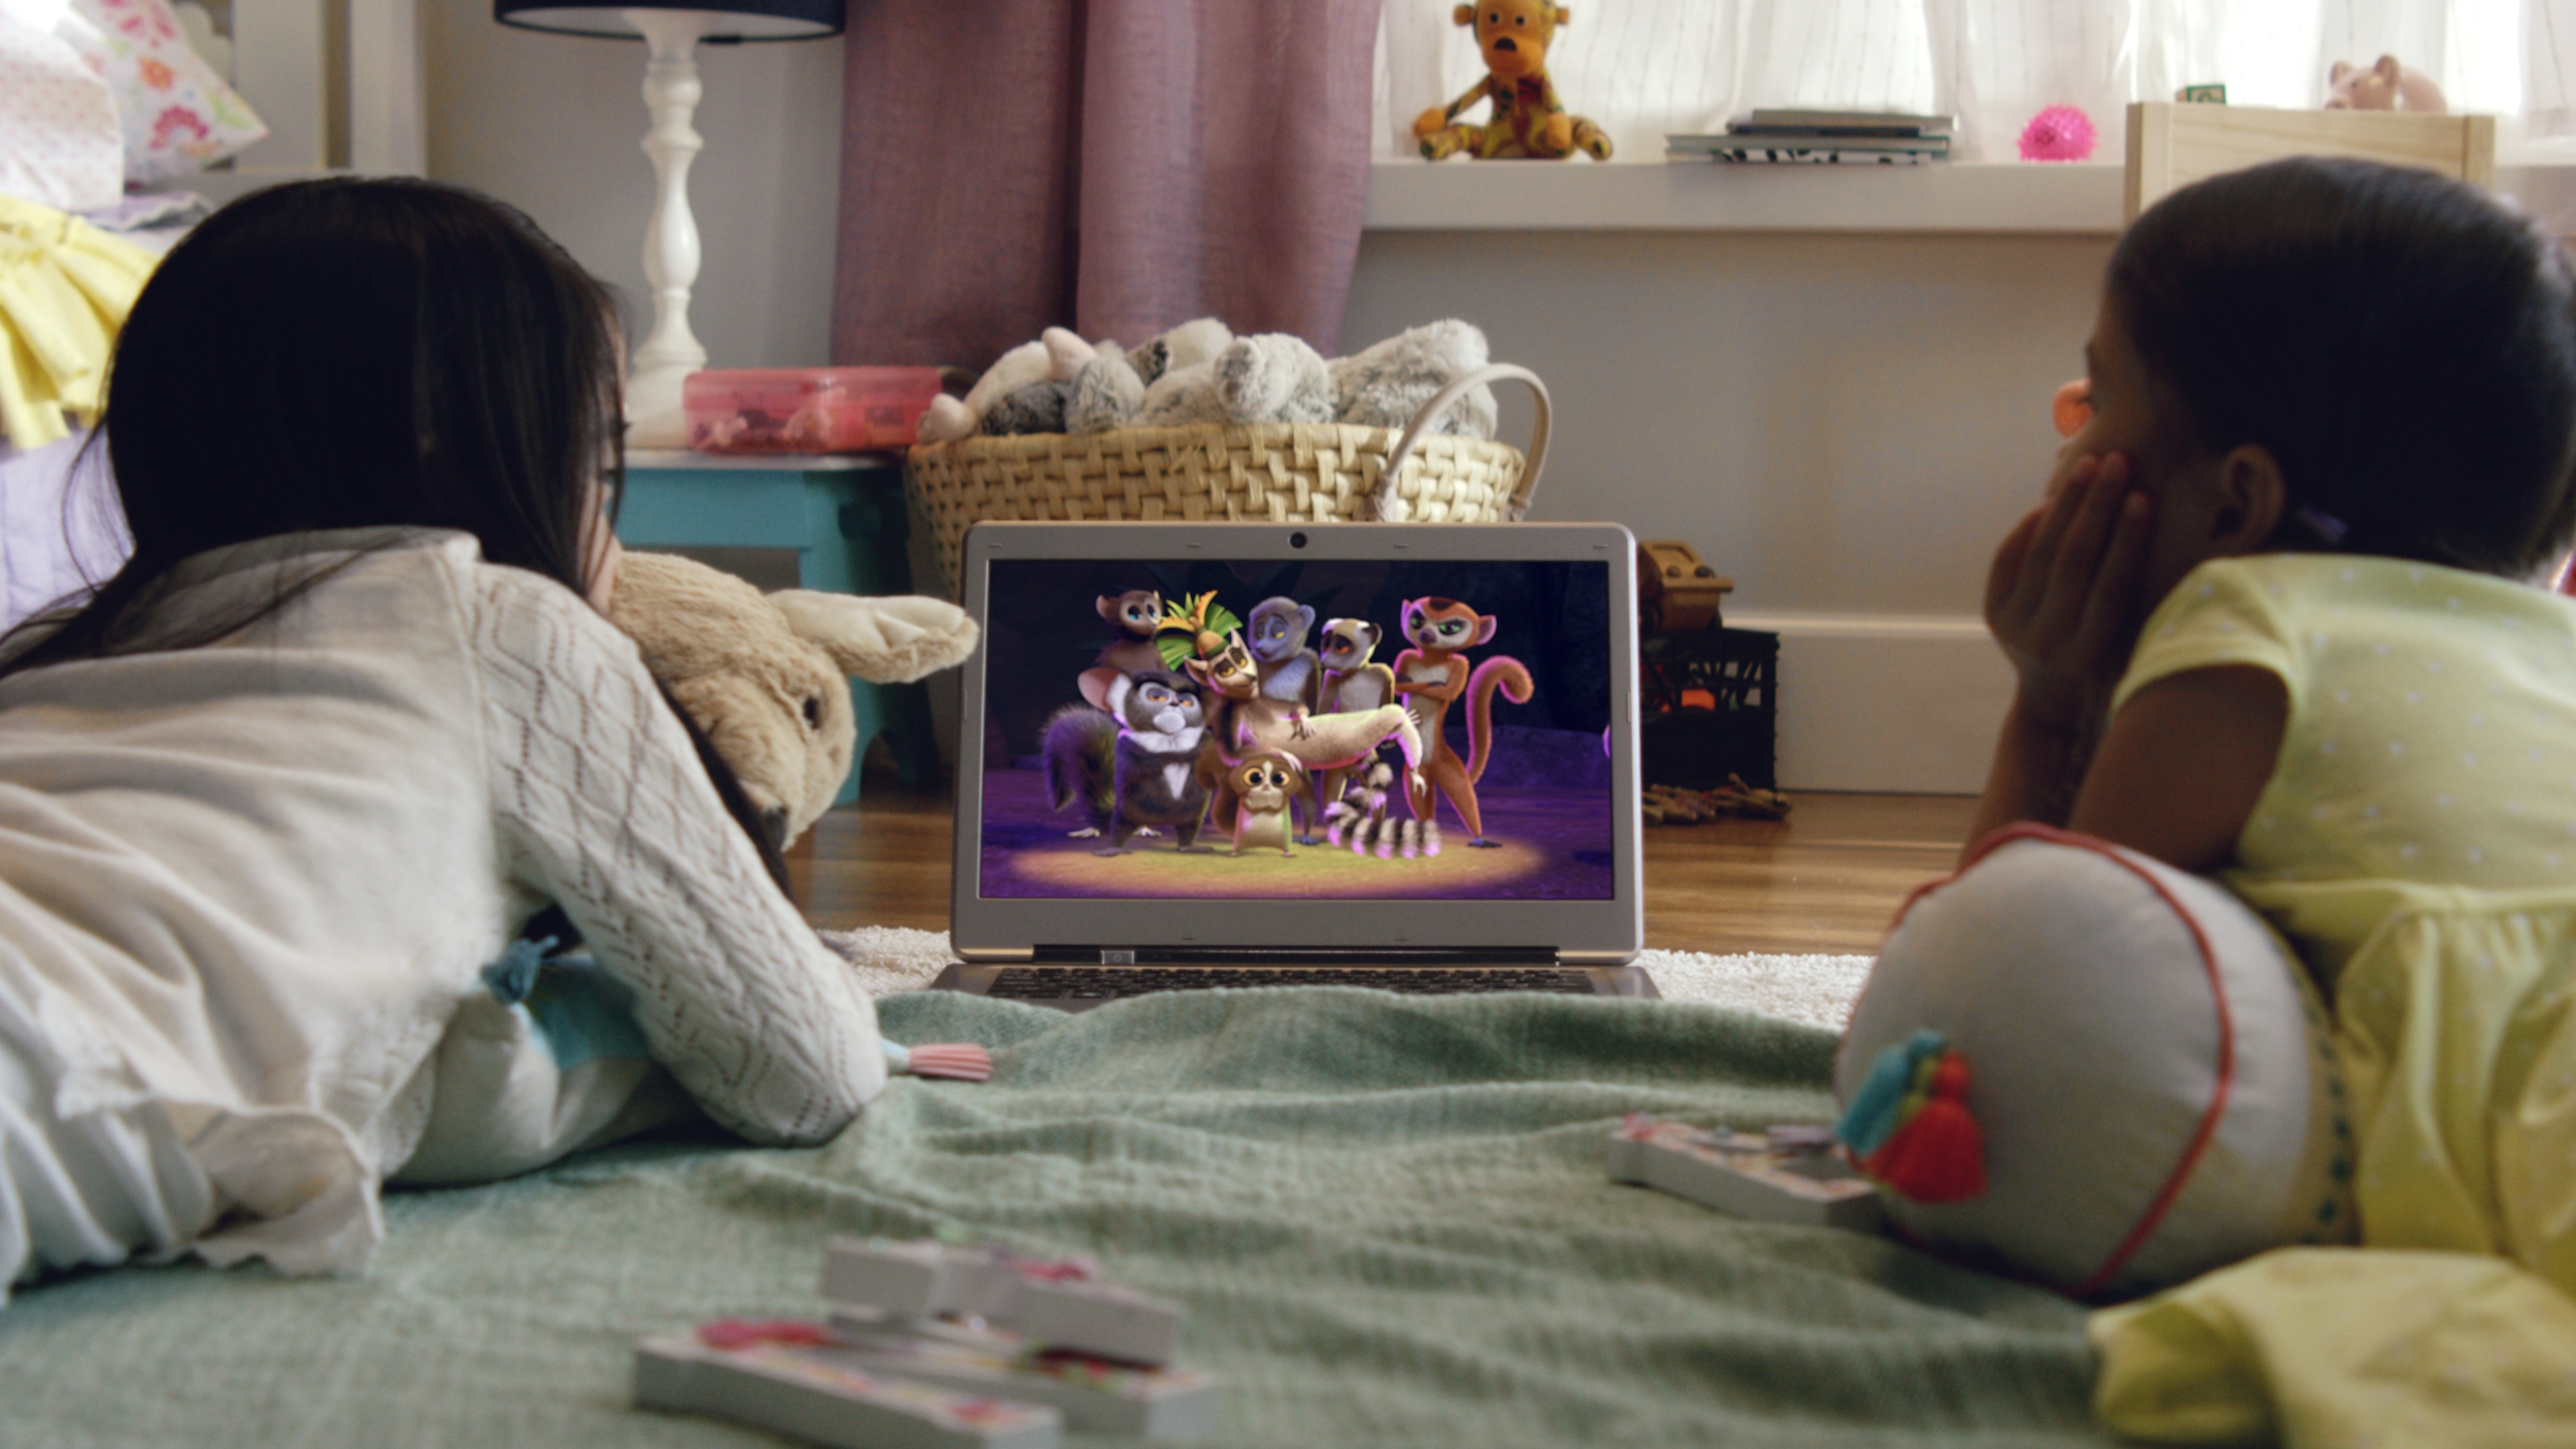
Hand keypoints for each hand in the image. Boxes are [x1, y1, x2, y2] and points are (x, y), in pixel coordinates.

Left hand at [1983, 453, 2152, 736]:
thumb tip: (2140, 514)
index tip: (2143, 496)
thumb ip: (2132, 594)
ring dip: (2065, 505)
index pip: (2112, 586)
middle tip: (2116, 462)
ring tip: (2087, 466)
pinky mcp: (1993, 613)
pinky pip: (2009, 558)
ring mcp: (2014, 626)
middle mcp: (2047, 639)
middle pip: (2072, 561)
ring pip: (2039, 553)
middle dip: (2095, 506)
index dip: (2127, 539)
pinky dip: (2030, 527)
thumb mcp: (2129, 640)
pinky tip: (2053, 501)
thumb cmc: (2109, 660)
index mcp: (2091, 651)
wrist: (2051, 697)